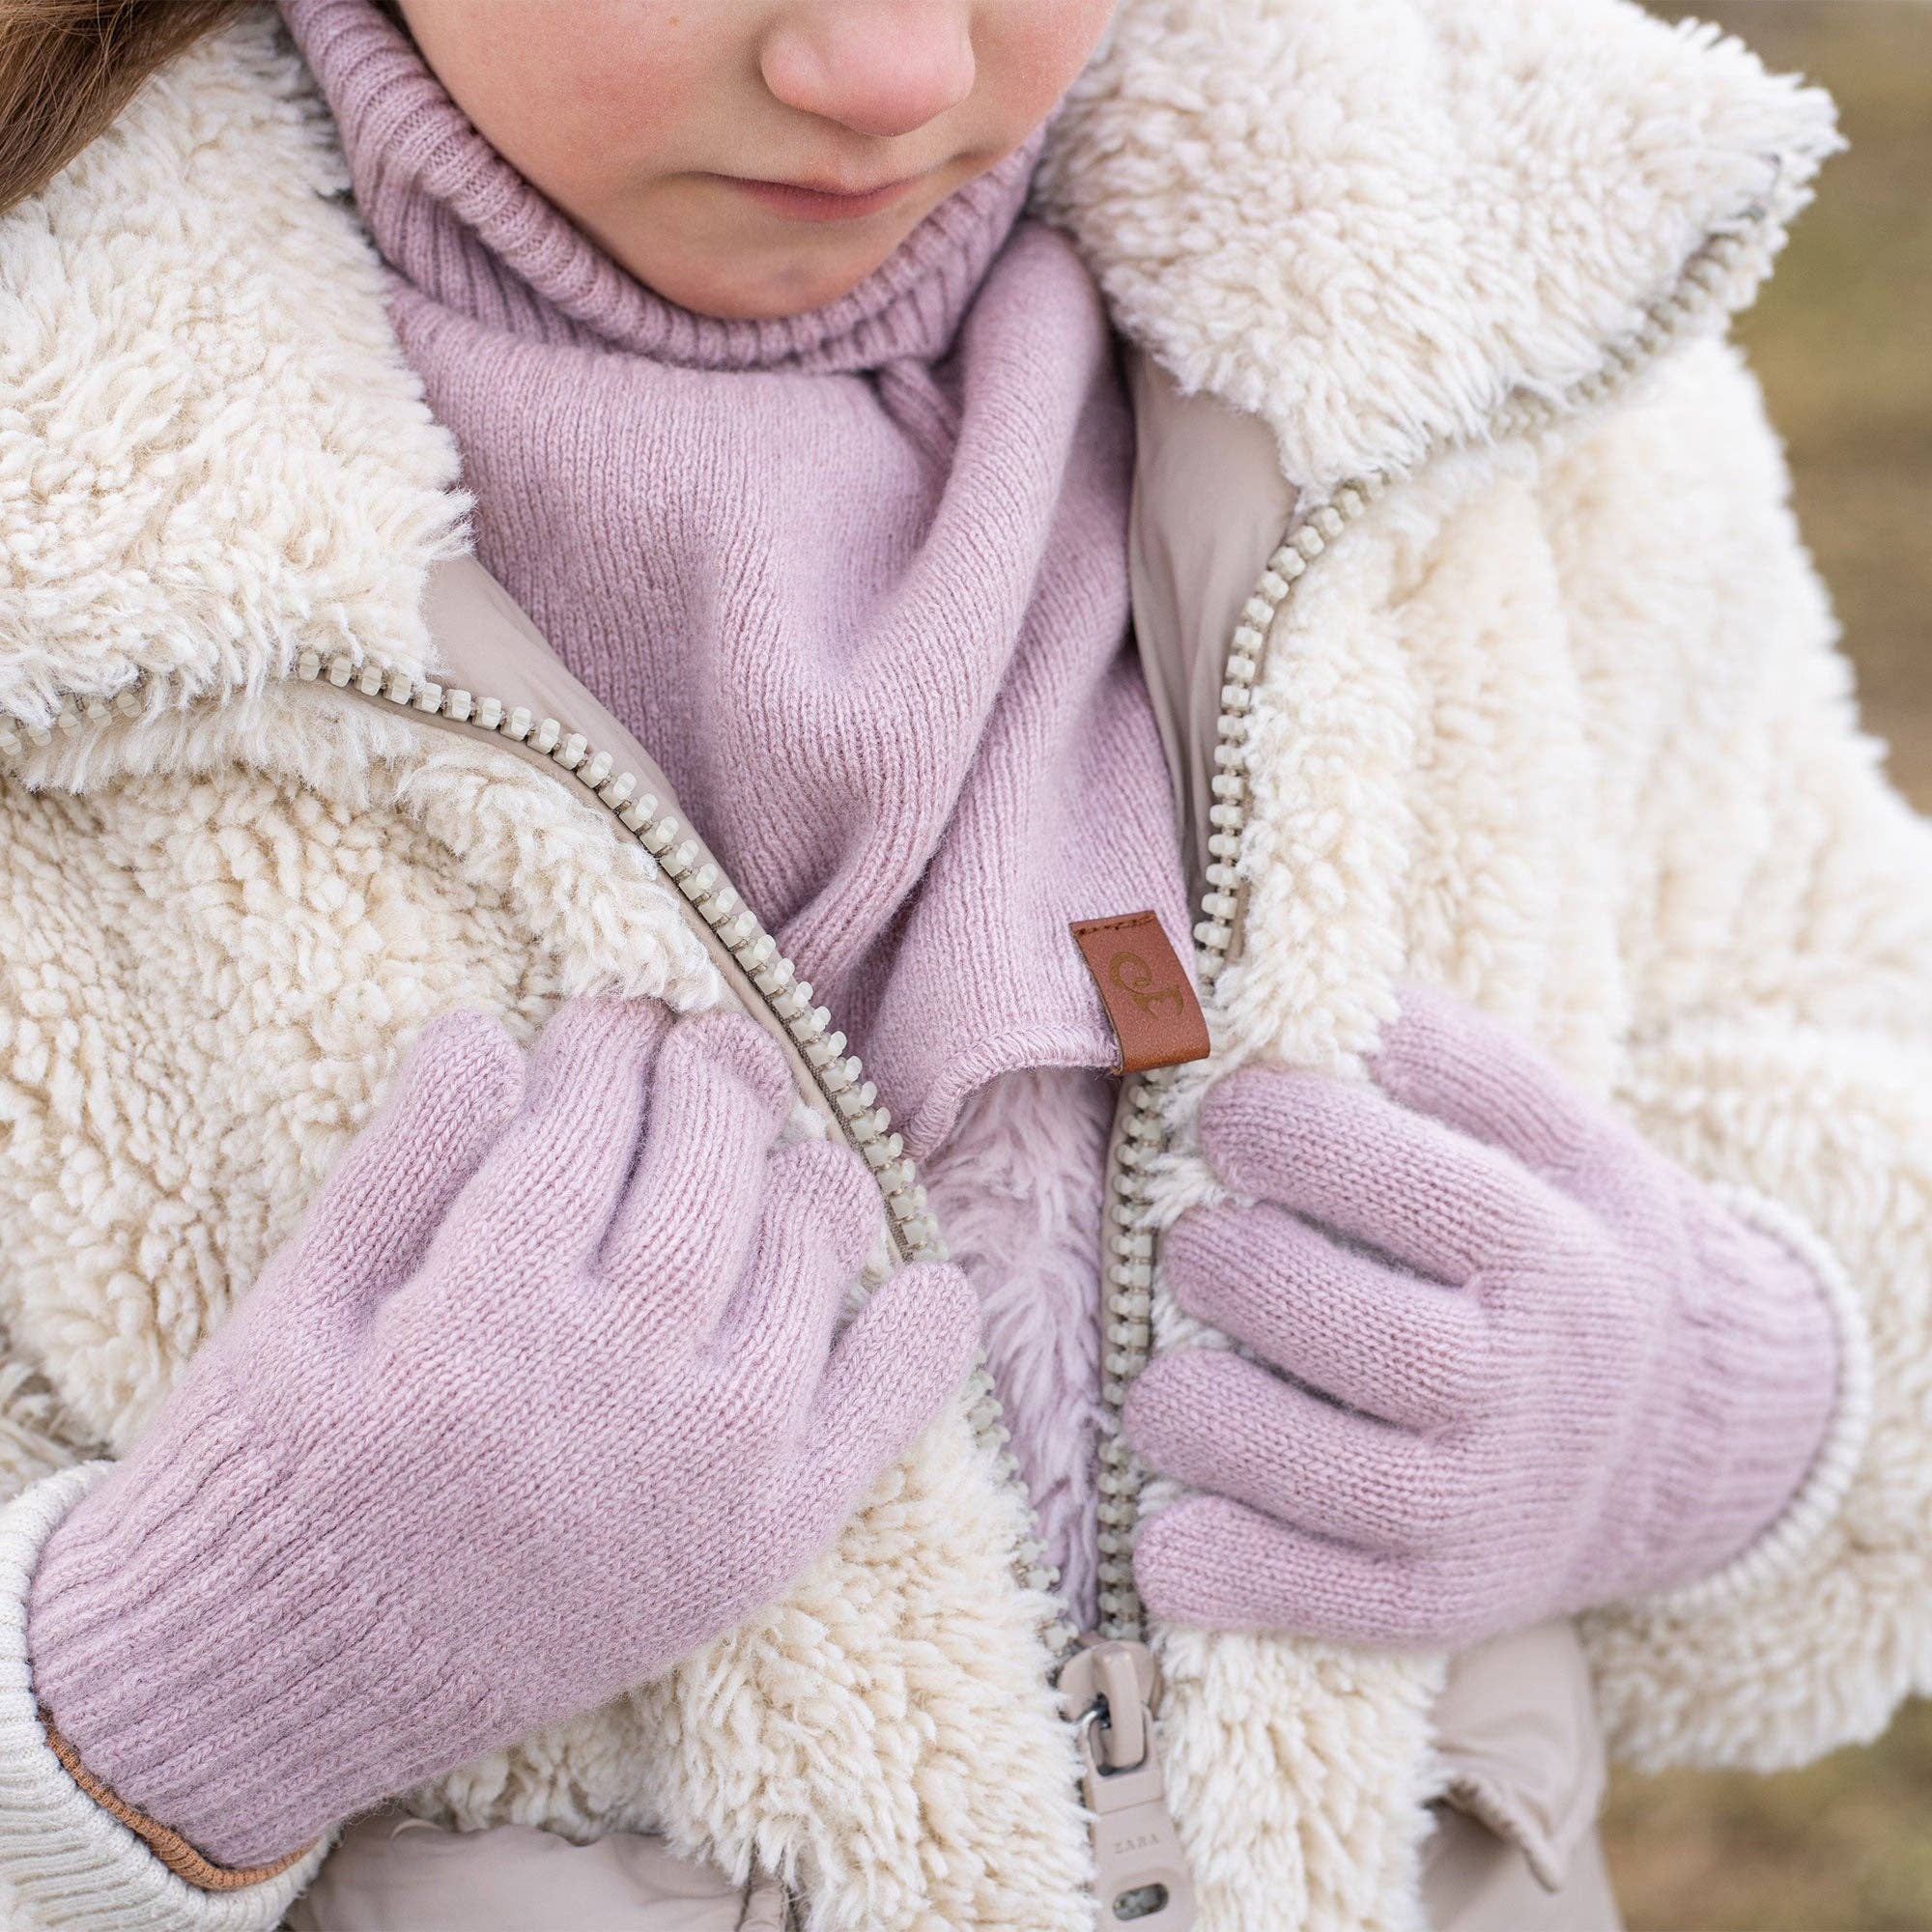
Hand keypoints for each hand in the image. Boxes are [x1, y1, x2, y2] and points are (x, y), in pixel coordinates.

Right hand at [29, 999, 977, 1866]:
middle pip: (711, 1169)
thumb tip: (491, 1030)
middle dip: (710, 1079)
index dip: (608, 1047)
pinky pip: (884, 1407)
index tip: (613, 1017)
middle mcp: (614, 1390)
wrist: (284, 1692)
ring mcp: (708, 1473)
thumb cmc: (280, 1478)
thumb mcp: (294, 1309)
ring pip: (806, 1254)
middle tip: (699, 1048)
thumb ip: (399, 1165)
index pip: (590, 1125)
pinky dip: (920, 1331)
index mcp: (479, 1322)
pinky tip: (914, 1282)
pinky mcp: (763, 1546)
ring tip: (767, 1150)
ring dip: (801, 1172)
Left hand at [1126, 986, 1838, 1648]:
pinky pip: (1315, 1600)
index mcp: (1560, 1249)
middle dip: (1232, 1271)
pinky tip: (1167, 1529)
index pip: (1414, 1182)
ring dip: (1197, 1413)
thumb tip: (1284, 989)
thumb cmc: (1573, 1246)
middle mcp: (1533, 1387)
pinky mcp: (1444, 1599)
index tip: (1221, 1113)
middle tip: (1192, 1245)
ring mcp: (1490, 1507)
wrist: (1697, 1431)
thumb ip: (1438, 1055)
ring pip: (1320, 1471)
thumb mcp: (1555, 1130)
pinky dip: (1219, 1569)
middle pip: (1362, 1334)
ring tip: (1168, 1375)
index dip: (1287, 1135)